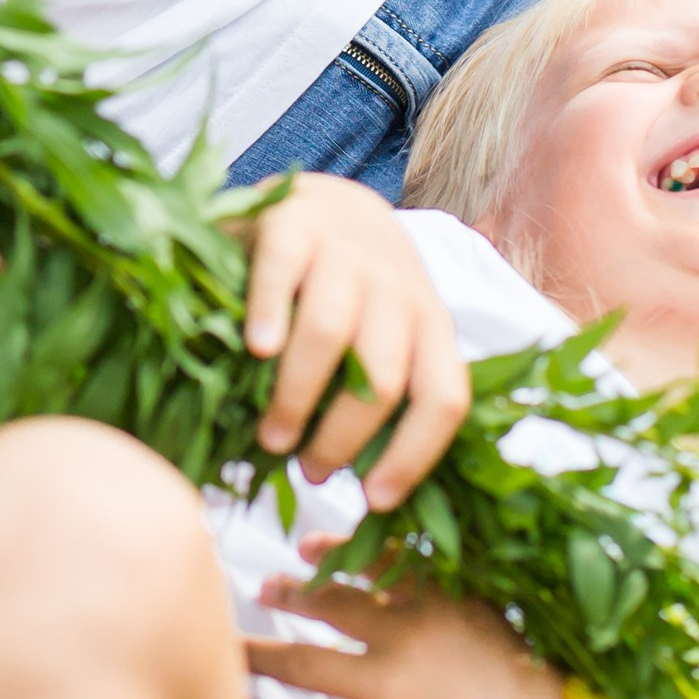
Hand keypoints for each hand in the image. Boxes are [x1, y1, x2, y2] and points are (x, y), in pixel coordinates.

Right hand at [242, 177, 468, 503]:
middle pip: (381, 376)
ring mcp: (346, 253)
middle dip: (342, 437)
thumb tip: (357, 495)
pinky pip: (283, 273)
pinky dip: (269, 315)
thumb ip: (377, 397)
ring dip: (297, 395)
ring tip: (271, 436)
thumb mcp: (386, 338)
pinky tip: (254, 350)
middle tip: (308, 470)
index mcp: (430, 326)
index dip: (414, 455)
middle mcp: (398, 289)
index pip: (444, 397)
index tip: (374, 501)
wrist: (328, 198)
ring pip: (331, 333)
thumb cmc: (356, 293)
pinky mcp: (294, 221)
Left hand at [247, 575, 624, 698]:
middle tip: (265, 588)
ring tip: (233, 647)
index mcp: (445, 601)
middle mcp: (409, 633)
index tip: (310, 546)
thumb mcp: (507, 635)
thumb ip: (462, 609)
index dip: (337, 552)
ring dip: (259, 651)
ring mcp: (389, 687)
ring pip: (302, 661)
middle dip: (290, 593)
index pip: (379, 562)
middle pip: (329, 604)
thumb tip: (420, 593)